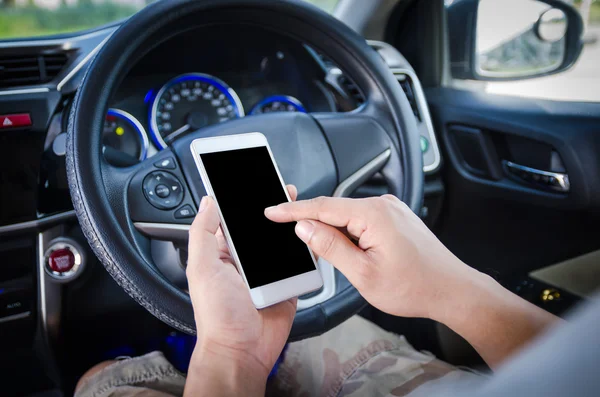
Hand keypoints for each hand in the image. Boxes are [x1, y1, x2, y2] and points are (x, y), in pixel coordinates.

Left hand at [185, 185, 297, 395]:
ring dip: (290, 226)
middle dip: (272, 208)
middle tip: (282, 189)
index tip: (252, 182)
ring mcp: (267, 271)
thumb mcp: (202, 268)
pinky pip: (298, 261)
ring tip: (299, 206)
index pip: (232, 218)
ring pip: (281, 241)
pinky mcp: (287, 282)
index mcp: (222, 252)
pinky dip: (304, 248)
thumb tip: (209, 201)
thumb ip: (203, 233)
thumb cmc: (217, 315)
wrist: (242, 351)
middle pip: (261, 226)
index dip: (242, 200)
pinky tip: (310, 233)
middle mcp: (245, 259)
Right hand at [265, 195, 558, 368]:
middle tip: (294, 238)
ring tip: (329, 255)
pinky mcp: (396, 218)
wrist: (452, 290)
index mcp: (373, 214)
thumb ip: (331, 247)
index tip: (271, 210)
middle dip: (312, 223)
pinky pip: (363, 219)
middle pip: (334, 209)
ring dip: (333, 231)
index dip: (292, 210)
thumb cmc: (414, 287)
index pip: (322, 207)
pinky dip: (349, 232)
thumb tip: (305, 227)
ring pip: (348, 215)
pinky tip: (348, 250)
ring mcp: (391, 210)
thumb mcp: (363, 274)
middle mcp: (383, 205)